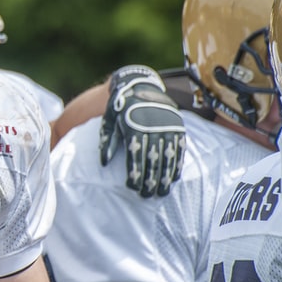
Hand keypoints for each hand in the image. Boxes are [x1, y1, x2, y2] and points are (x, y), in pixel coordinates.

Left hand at [99, 64, 184, 196]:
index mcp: (133, 125)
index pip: (135, 155)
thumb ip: (106, 141)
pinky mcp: (177, 126)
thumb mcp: (108, 121)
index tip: (132, 188)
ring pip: (167, 156)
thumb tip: (103, 163)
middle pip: (152, 159)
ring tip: (161, 192)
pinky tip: (173, 178)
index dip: (134, 173)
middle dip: (150, 179)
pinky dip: (176, 164)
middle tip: (146, 195)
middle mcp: (152, 126)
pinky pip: (179, 149)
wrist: (139, 85)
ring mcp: (167, 126)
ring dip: (165, 176)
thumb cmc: (119, 107)